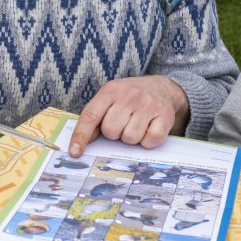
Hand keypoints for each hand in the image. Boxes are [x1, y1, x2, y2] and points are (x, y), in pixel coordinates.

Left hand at [68, 75, 188, 156]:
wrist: (162, 88)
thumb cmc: (130, 98)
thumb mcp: (110, 99)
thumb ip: (96, 117)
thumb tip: (80, 144)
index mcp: (111, 90)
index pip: (91, 115)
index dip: (81, 135)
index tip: (75, 152)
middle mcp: (129, 95)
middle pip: (111, 130)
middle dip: (115, 133)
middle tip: (123, 124)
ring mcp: (148, 104)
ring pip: (130, 138)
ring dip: (132, 138)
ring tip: (136, 125)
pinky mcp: (165, 116)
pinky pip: (150, 141)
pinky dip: (148, 141)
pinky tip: (149, 129)